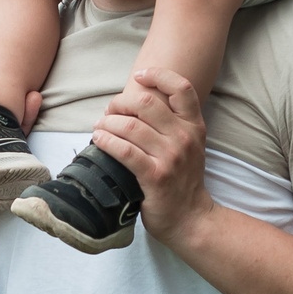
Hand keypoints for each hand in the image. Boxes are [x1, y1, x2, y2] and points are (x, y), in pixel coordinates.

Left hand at [91, 67, 215, 242]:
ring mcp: (171, 157)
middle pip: (145, 103)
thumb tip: (134, 103)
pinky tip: (98, 140)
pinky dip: (106, 141)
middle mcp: (184, 138)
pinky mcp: (155, 176)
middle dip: (119, 103)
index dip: (158, 75)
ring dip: (107, 123)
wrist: (191, 218)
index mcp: (194, 126)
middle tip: (108, 112)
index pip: (181, 88)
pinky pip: (124, 151)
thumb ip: (172, 124)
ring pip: (130, 126)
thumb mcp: (190, 146)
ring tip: (99, 128)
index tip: (139, 76)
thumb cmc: (183, 180)